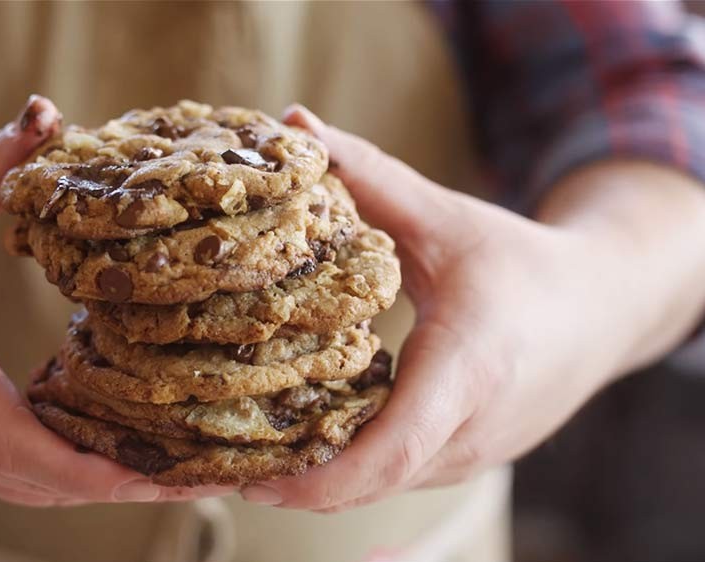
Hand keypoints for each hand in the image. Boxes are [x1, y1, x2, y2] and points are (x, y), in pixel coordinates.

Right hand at [0, 95, 228, 505]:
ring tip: (172, 474)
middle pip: (33, 479)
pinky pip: (10, 481)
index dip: (78, 465)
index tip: (145, 472)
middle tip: (194, 475)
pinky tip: (114, 463)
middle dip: (115, 485)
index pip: (8, 437)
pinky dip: (63, 479)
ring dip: (96, 487)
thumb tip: (51, 114)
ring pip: (26, 490)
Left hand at [238, 105, 704, 510]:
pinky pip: (397, 479)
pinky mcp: (466, 460)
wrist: (602, 309)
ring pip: (382, 488)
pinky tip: (298, 449)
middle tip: (210, 473)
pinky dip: (347, 474)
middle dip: (295, 487)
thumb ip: (372, 175)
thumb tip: (295, 124)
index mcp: (469, 367)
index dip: (324, 476)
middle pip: (373, 483)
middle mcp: (473, 427)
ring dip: (315, 483)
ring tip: (238, 462)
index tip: (257, 480)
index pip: (395, 447)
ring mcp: (472, 455)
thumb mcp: (445, 217)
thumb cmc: (522, 262)